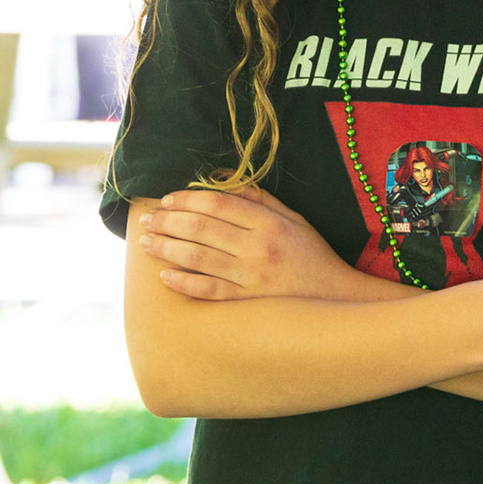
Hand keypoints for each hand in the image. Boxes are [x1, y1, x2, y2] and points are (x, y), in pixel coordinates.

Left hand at [139, 186, 356, 300]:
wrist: (336, 297)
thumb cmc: (313, 255)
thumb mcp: (295, 220)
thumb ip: (261, 201)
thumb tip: (225, 182)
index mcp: (271, 223)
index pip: (219, 203)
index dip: (187, 199)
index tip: (167, 200)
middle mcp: (259, 247)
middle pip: (201, 228)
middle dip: (167, 222)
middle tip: (147, 220)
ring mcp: (252, 276)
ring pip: (198, 257)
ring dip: (166, 248)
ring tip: (146, 243)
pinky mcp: (248, 301)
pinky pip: (208, 290)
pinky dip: (184, 282)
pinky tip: (165, 276)